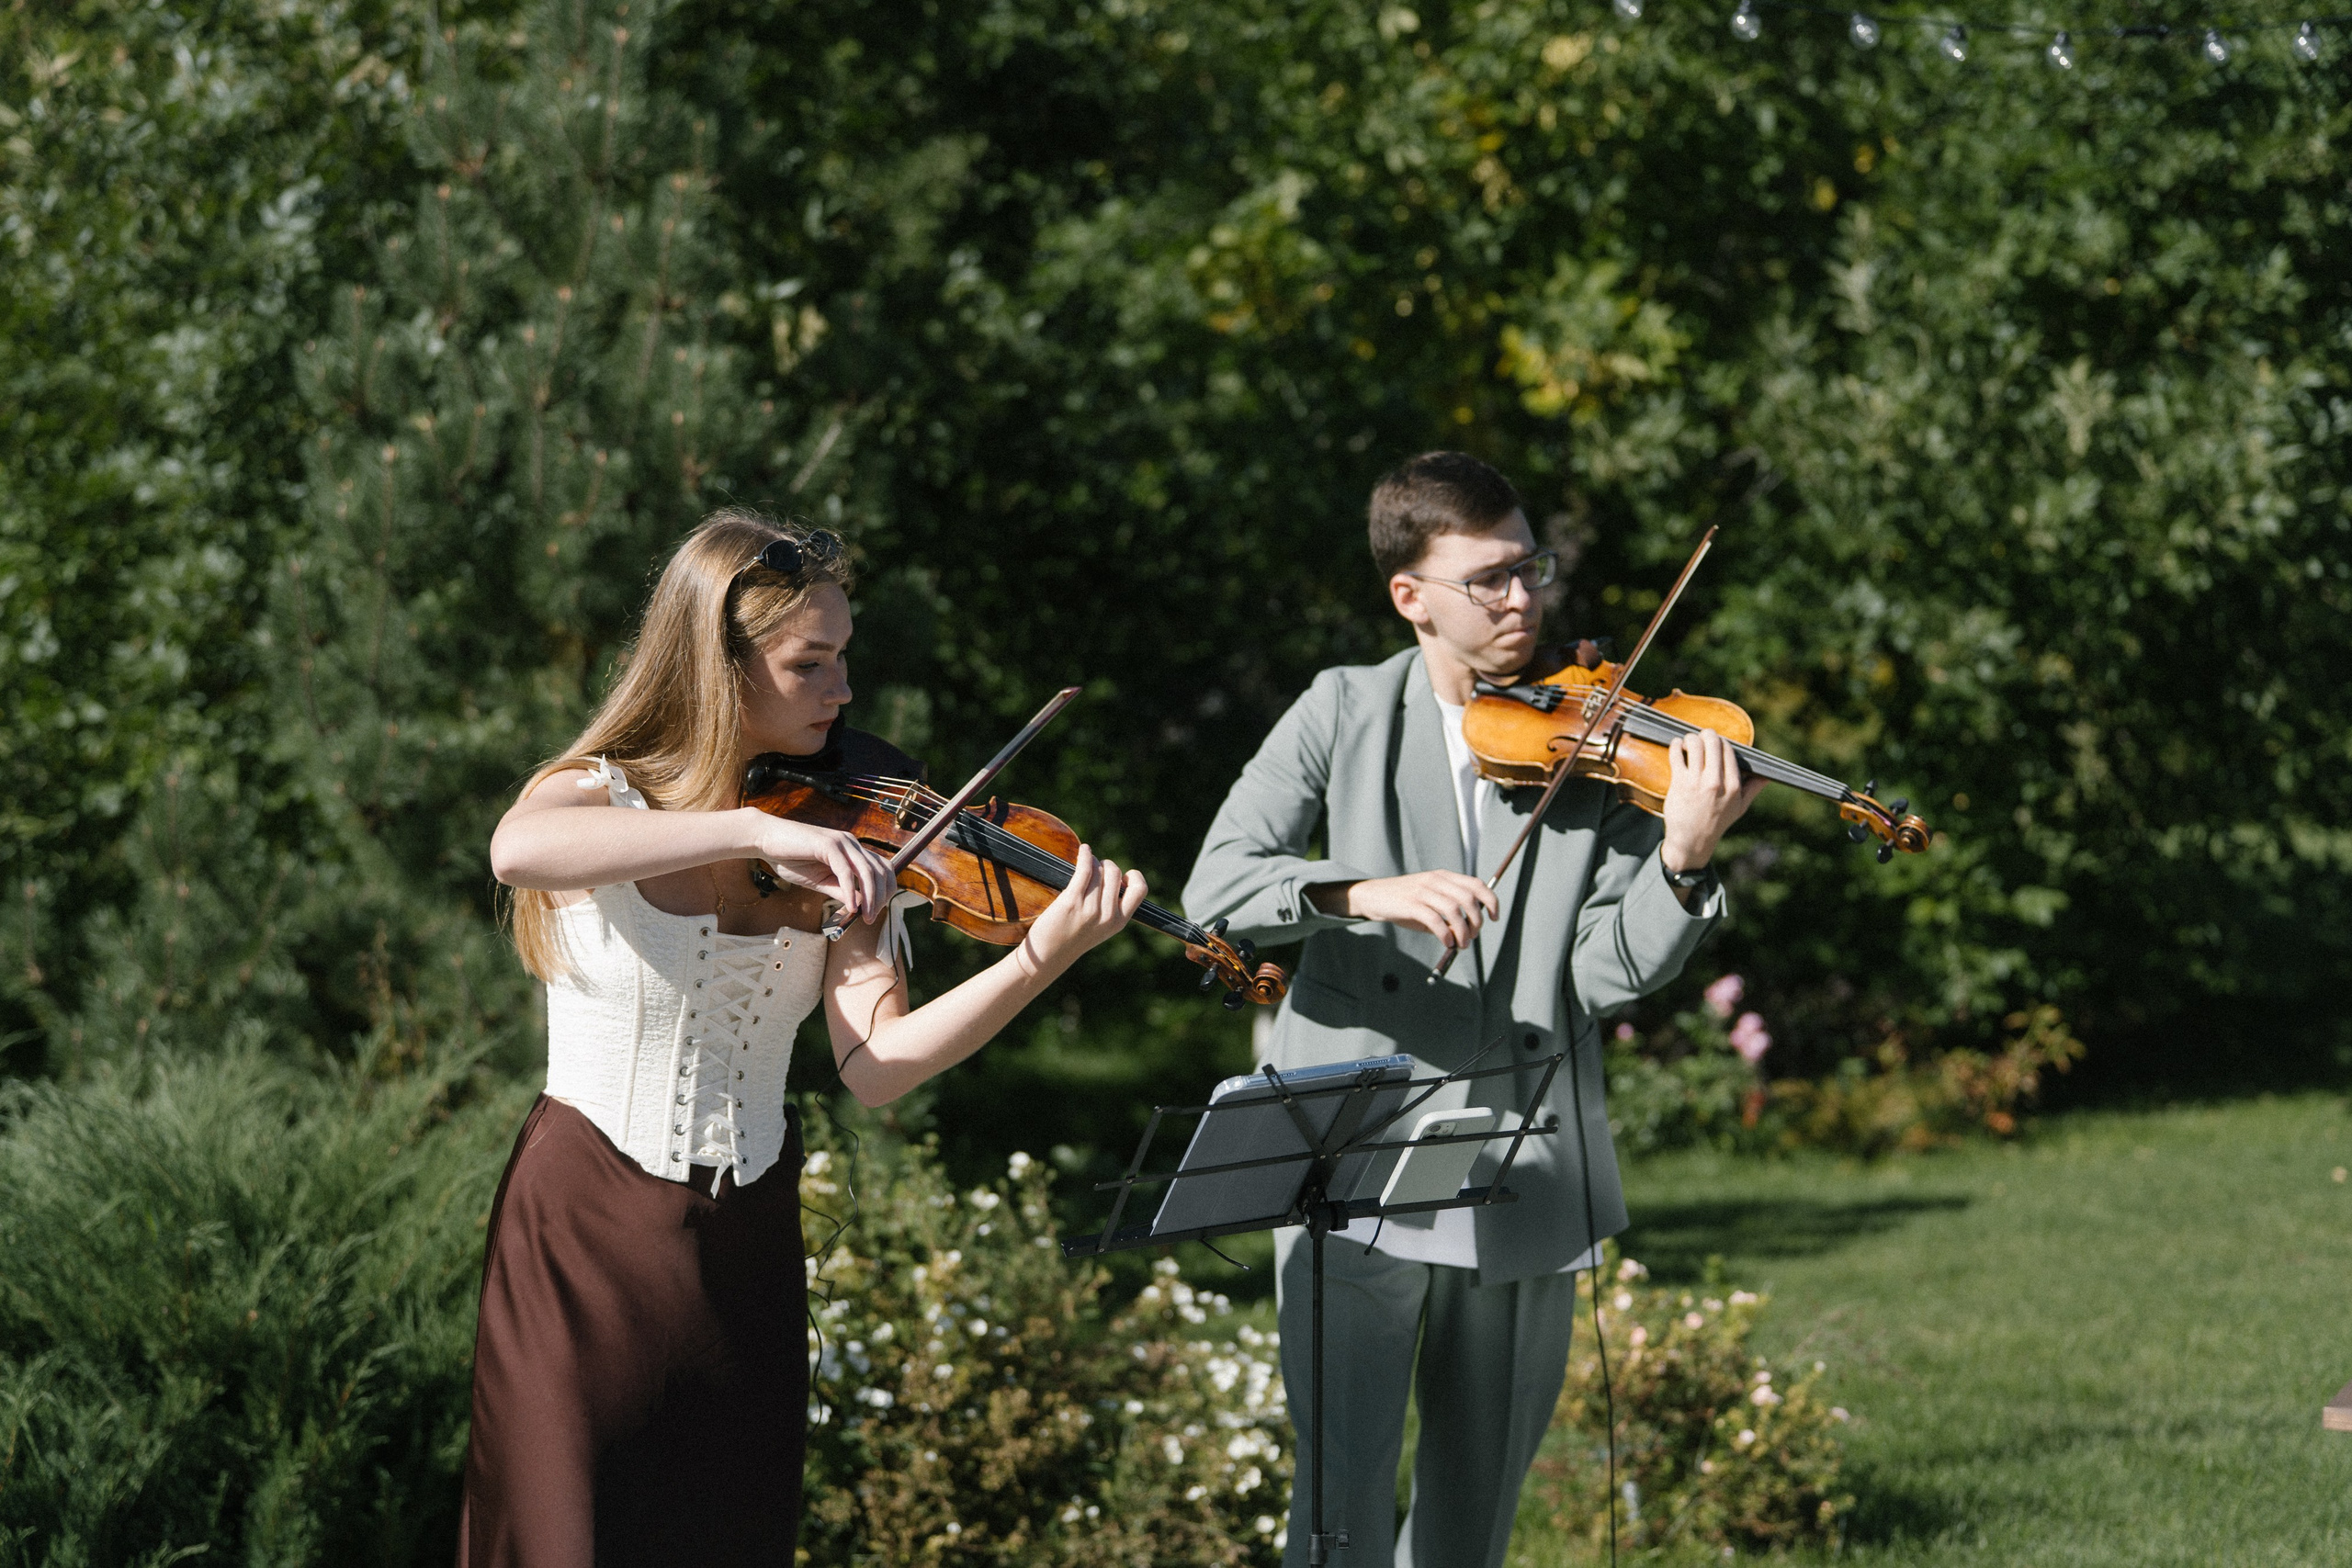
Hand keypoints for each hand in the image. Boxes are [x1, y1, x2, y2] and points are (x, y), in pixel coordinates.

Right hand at [746, 811, 893, 922]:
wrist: (766, 840)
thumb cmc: (791, 858)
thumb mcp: (820, 881)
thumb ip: (840, 890)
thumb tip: (860, 906)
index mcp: (852, 850)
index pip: (882, 868)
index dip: (885, 891)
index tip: (874, 911)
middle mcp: (851, 843)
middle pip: (880, 870)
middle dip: (881, 897)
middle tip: (870, 918)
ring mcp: (841, 842)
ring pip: (867, 871)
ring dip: (870, 897)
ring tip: (865, 916)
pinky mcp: (828, 844)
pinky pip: (845, 871)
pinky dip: (850, 891)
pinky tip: (850, 907)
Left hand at [1020, 845, 1146, 970]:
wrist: (1048, 955)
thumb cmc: (1071, 938)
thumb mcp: (1101, 929)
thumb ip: (1111, 909)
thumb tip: (1113, 875)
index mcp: (1118, 922)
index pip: (1139, 890)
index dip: (1132, 877)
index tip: (1121, 877)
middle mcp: (1107, 916)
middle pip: (1115, 873)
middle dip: (1107, 865)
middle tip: (1096, 868)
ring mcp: (1090, 908)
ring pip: (1100, 870)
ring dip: (1093, 861)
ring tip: (1086, 861)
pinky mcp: (1072, 901)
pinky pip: (1085, 869)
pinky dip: (1085, 855)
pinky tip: (1084, 850)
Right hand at [1308, 871, 1499, 951]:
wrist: (1373, 896)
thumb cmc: (1405, 903)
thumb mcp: (1430, 902)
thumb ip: (1449, 914)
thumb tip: (1466, 934)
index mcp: (1444, 877)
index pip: (1477, 884)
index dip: (1491, 901)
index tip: (1495, 918)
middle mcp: (1435, 880)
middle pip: (1468, 898)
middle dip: (1476, 921)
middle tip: (1472, 937)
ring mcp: (1423, 891)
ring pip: (1454, 910)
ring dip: (1462, 931)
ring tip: (1460, 945)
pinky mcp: (1410, 904)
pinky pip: (1435, 920)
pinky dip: (1445, 934)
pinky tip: (1447, 943)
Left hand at [1659, 730, 1765, 872]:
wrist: (1692, 840)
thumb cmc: (1716, 822)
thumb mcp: (1740, 808)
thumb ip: (1753, 789)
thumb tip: (1767, 777)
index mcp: (1733, 786)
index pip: (1728, 750)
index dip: (1721, 742)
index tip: (1715, 742)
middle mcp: (1716, 782)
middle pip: (1713, 742)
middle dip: (1707, 734)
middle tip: (1702, 737)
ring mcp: (1696, 782)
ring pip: (1694, 744)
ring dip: (1690, 738)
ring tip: (1688, 742)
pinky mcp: (1679, 782)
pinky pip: (1676, 754)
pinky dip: (1675, 745)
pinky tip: (1676, 745)